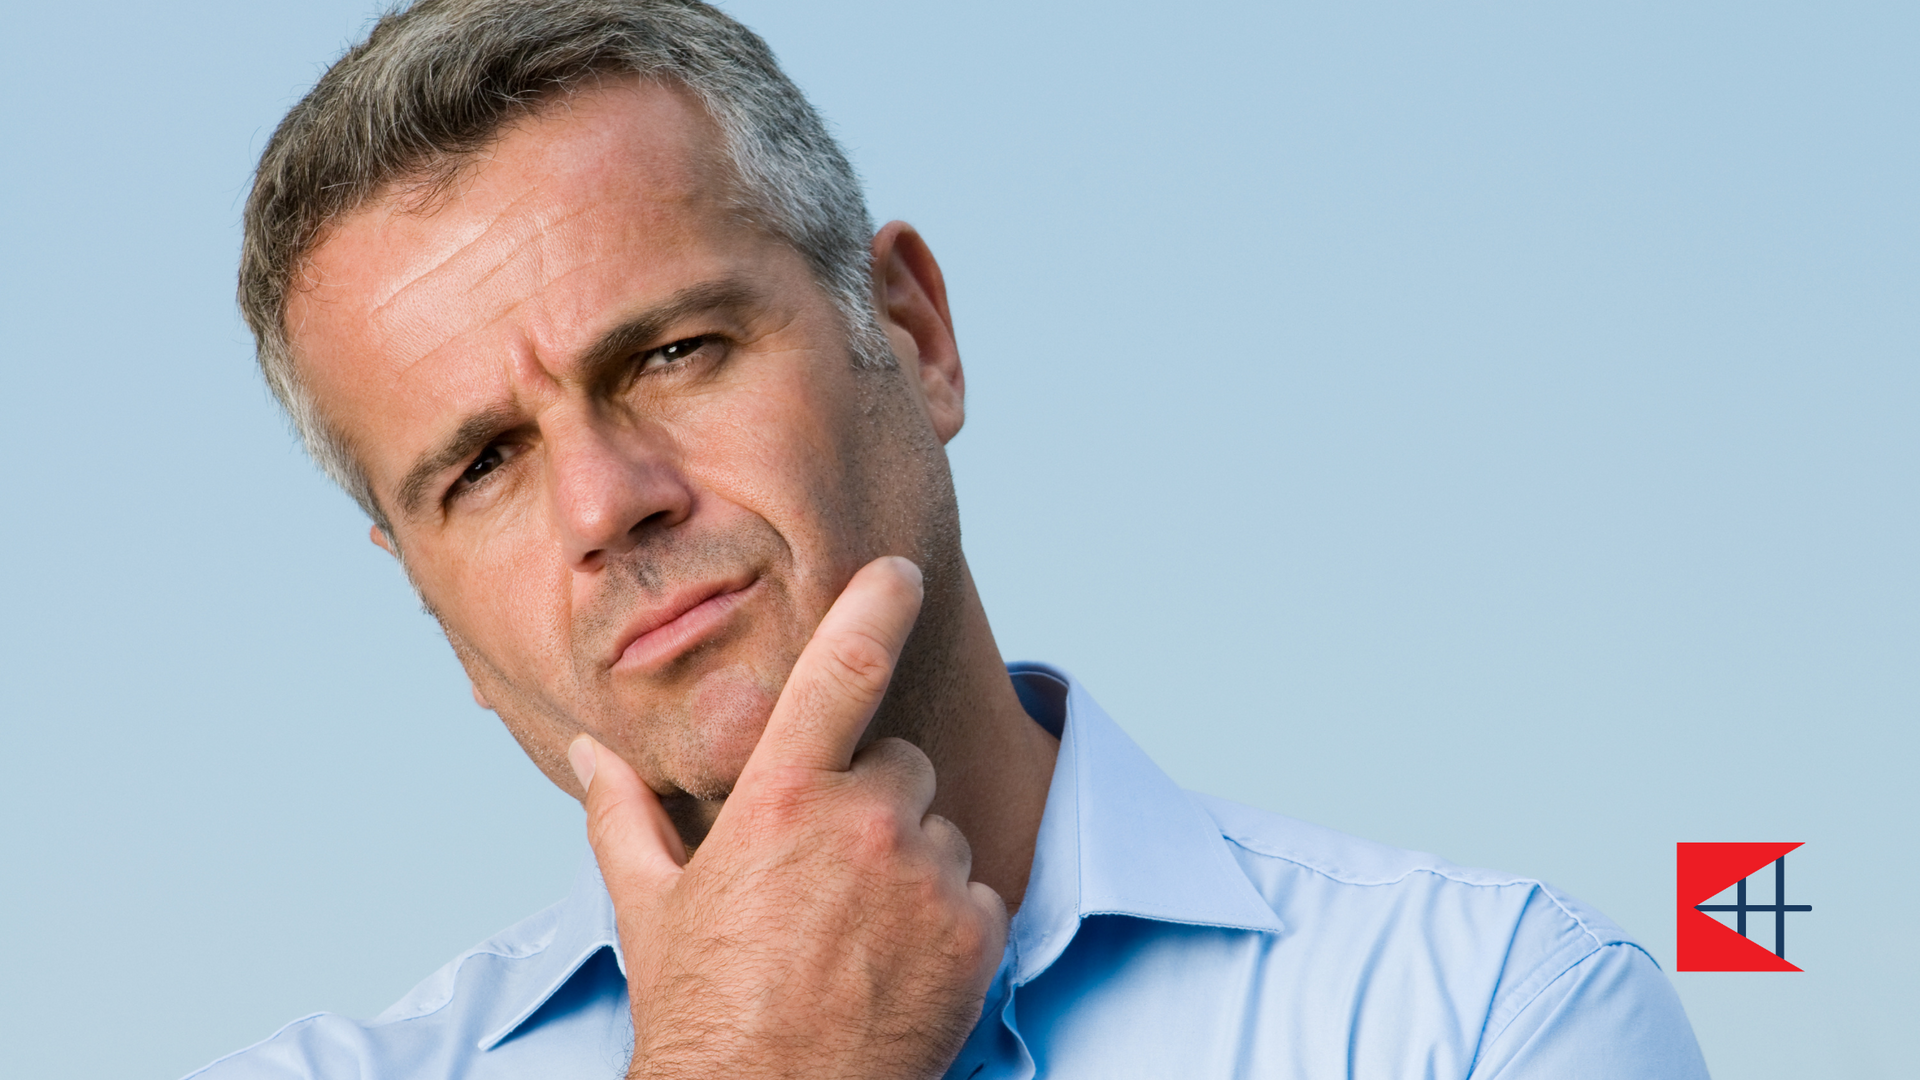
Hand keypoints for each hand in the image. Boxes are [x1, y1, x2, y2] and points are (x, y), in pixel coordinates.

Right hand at [569, 556, 1008, 1079]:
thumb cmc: (701, 1011)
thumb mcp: (650, 907)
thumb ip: (624, 813)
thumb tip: (586, 750)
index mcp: (780, 798)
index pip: (842, 668)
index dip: (876, 605)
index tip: (898, 574)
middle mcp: (863, 822)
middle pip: (902, 768)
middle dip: (877, 804)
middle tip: (830, 878)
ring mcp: (927, 877)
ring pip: (943, 834)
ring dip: (914, 867)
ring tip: (857, 937)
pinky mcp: (977, 933)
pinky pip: (979, 895)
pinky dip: (951, 923)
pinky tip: (896, 968)